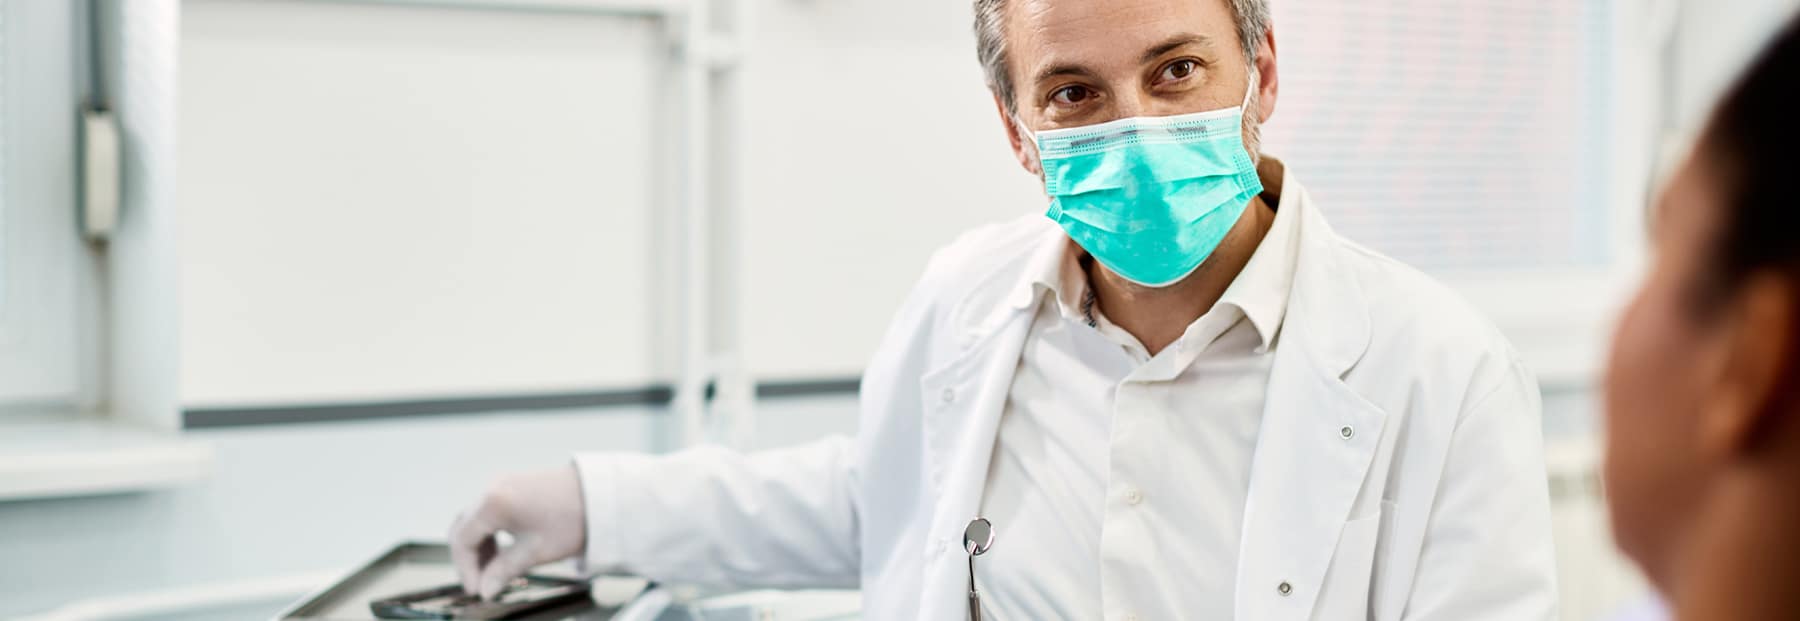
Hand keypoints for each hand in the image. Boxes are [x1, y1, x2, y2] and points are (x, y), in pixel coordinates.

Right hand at [449, 465, 587, 599]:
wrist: (601, 495)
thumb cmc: (573, 518)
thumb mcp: (535, 551)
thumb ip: (504, 571)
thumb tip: (486, 589)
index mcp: (494, 503)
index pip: (463, 540)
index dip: (466, 569)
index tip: (476, 589)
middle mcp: (492, 488)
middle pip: (463, 528)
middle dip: (469, 558)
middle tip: (481, 582)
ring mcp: (502, 484)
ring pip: (475, 520)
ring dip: (479, 546)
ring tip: (494, 570)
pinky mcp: (513, 486)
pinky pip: (489, 511)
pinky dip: (490, 533)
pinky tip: (503, 551)